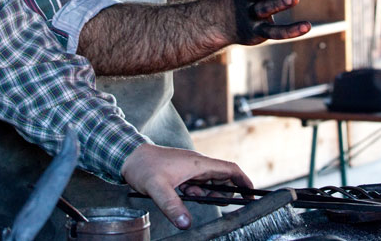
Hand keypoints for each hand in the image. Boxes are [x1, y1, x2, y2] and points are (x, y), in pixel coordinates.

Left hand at [121, 144, 251, 229]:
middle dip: (226, 192)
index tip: (252, 193)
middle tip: (228, 205)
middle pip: (222, 178)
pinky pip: (197, 185)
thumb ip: (173, 206)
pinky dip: (196, 194)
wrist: (129, 156)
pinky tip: (184, 196)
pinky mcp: (182, 174)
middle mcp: (197, 165)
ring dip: (207, 195)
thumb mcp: (158, 188)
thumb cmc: (144, 166)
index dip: (243, 181)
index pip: (229, 169)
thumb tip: (186, 223)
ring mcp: (190, 169)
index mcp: (198, 163)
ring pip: (209, 183)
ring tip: (194, 199)